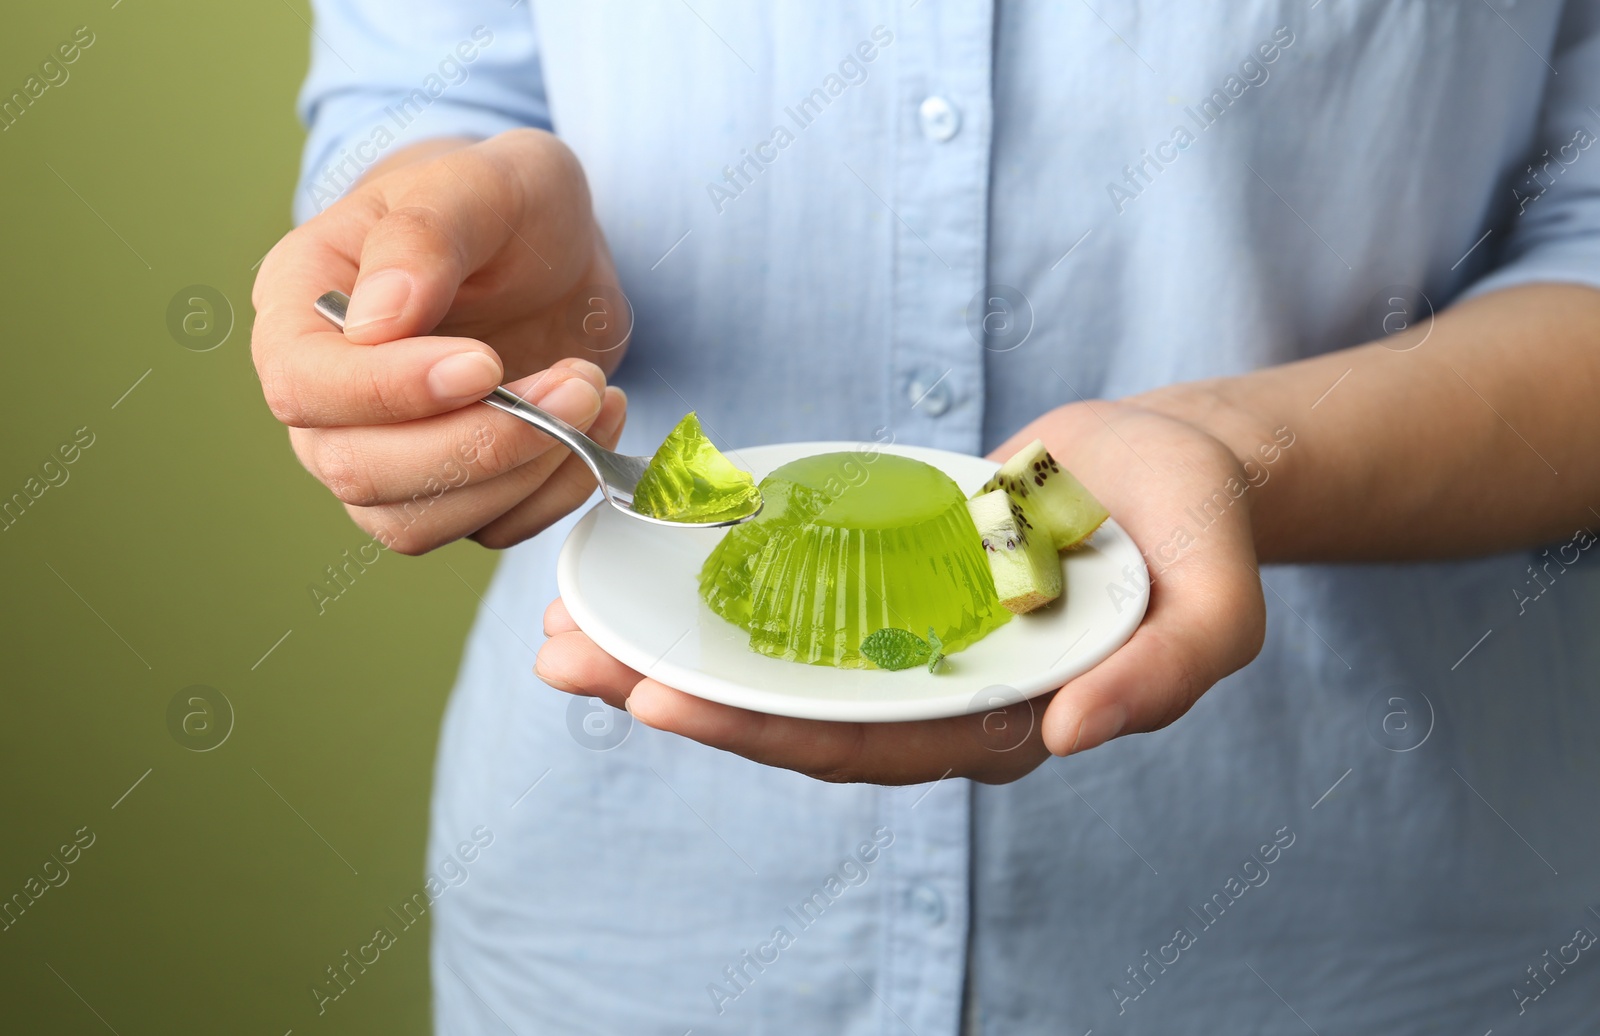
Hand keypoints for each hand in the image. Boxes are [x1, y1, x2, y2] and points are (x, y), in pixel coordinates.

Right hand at [250, 129, 628, 552]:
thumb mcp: (479, 182)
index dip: (389, 392)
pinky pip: (488, 528)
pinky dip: (553, 493)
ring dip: (518, 474)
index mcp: (300, 306)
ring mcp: (385, 451)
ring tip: (591, 394)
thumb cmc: (500, 199)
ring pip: (417, 522)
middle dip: (477, 443)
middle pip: (358, 471)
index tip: (485, 364)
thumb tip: (377, 320)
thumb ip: (423, 235)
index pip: (304, 385)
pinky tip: (600, 423)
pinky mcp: (453, 486)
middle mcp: (327, 394)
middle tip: (573, 384)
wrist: (551, 241)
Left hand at [535, 399, 1268, 783]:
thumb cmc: (1192, 527)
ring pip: (771, 663)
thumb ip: (1167, 673)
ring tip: (559, 628)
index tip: (659, 702)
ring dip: (666, 651)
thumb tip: (1076, 736)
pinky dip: (711, 590)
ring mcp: (902, 639)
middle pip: (789, 715)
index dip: (762, 734)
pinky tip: (637, 567)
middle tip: (564, 664)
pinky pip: (787, 597)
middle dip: (674, 696)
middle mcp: (934, 693)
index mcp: (1001, 720)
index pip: (865, 746)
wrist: (1165, 469)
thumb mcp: (1214, 597)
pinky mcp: (881, 581)